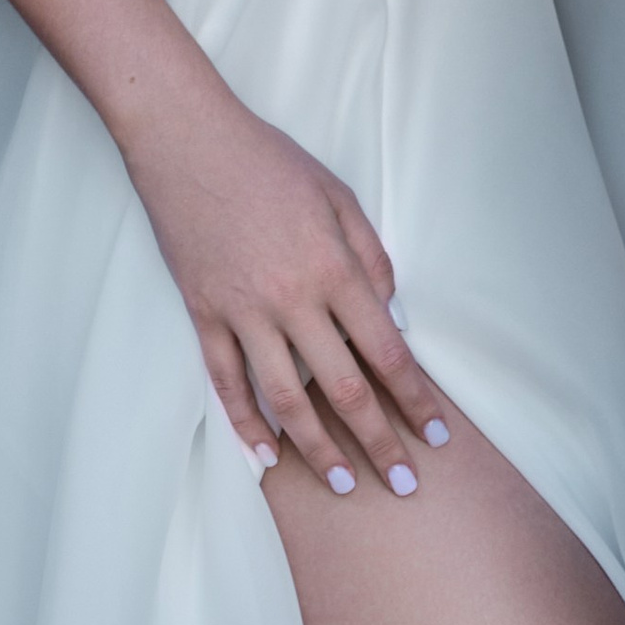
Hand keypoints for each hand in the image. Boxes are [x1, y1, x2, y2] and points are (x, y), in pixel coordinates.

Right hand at [117, 84, 451, 498]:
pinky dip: (246, 424)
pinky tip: (266, 457)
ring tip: (345, 485)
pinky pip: (227, 382)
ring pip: (286, 400)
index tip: (437, 434)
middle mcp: (292, 299)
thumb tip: (390, 313)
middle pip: (344, 389)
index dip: (415, 398)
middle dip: (380, 442)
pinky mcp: (204, 314)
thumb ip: (370, 255)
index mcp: (333, 268)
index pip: (386, 351)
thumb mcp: (337, 194)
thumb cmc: (268, 160)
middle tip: (404, 485)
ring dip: (318, 451)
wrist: (187, 139)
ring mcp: (243, 312)